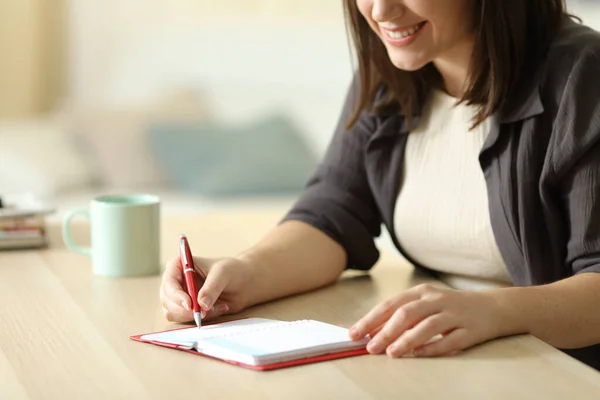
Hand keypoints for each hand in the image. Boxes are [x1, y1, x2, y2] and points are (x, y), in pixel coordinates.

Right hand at [159, 255, 252, 322]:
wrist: (242, 284)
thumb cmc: (231, 271)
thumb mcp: (223, 274)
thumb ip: (212, 288)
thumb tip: (201, 305)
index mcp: (179, 264)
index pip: (169, 281)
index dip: (176, 294)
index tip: (190, 304)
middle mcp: (174, 281)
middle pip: (167, 299)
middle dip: (184, 309)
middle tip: (204, 312)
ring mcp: (177, 297)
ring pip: (173, 313)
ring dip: (194, 314)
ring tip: (216, 306)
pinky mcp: (184, 310)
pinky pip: (184, 320)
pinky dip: (200, 318)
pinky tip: (216, 309)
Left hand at [349, 284, 503, 357]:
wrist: (492, 307)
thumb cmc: (449, 308)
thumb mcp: (425, 305)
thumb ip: (401, 317)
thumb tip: (371, 333)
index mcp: (421, 292)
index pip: (391, 304)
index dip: (371, 319)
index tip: (354, 333)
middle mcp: (436, 300)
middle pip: (407, 313)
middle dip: (386, 331)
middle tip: (370, 347)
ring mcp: (454, 314)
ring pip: (427, 326)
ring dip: (407, 340)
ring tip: (391, 353)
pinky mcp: (470, 330)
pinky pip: (449, 341)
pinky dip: (432, 349)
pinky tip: (418, 356)